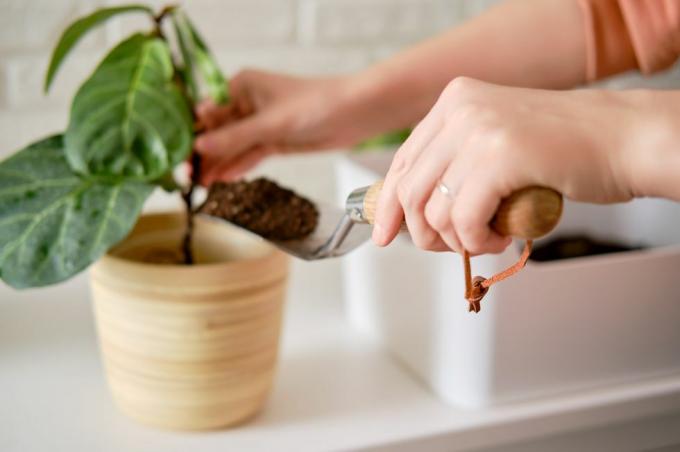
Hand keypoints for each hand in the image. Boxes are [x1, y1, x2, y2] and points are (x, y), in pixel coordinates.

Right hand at [194, 70, 373, 184]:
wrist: (352, 114)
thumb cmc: (313, 104)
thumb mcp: (269, 123)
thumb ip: (234, 137)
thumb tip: (198, 146)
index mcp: (240, 86)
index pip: (206, 112)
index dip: (191, 135)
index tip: (179, 157)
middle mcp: (246, 103)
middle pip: (217, 132)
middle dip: (202, 154)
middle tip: (186, 178)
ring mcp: (260, 123)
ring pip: (232, 147)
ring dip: (217, 165)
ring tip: (199, 186)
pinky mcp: (273, 140)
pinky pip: (249, 155)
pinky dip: (237, 167)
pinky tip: (221, 180)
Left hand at [372, 77, 660, 254]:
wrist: (624, 138)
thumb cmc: (565, 148)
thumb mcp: (496, 141)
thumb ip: (455, 161)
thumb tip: (411, 207)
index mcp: (454, 101)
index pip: (402, 162)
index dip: (389, 206)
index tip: (386, 235)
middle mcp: (460, 109)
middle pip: (410, 191)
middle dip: (423, 233)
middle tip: (452, 247)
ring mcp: (478, 130)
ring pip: (434, 211)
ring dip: (458, 241)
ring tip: (488, 238)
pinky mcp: (500, 156)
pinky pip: (463, 220)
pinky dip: (478, 241)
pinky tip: (502, 237)